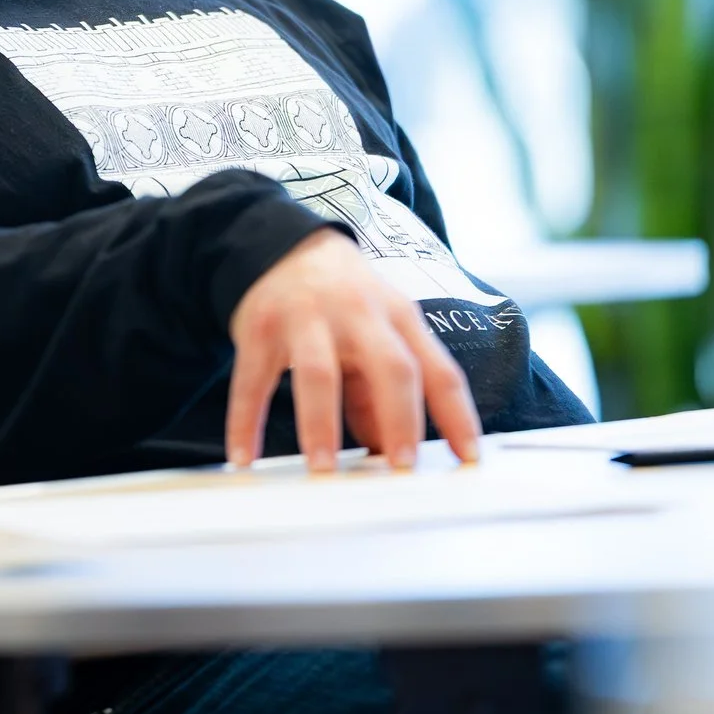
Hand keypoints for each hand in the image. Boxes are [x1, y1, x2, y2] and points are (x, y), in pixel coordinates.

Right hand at [225, 229, 482, 471]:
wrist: (282, 244)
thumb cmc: (342, 299)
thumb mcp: (376, 332)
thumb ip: (383, 390)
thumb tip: (388, 450)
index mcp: (399, 317)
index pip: (438, 370)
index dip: (457, 415)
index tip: (468, 458)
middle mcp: (359, 313)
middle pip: (389, 366)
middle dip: (399, 419)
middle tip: (400, 467)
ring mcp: (307, 317)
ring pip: (319, 373)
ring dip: (321, 425)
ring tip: (322, 470)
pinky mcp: (260, 327)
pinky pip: (253, 380)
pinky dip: (245, 421)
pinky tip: (245, 456)